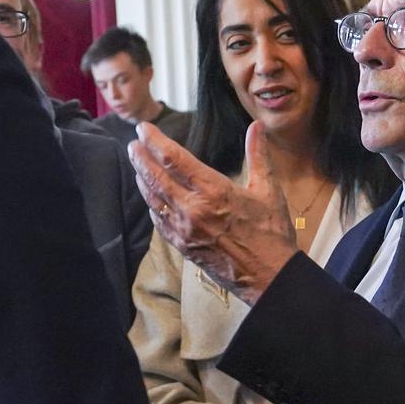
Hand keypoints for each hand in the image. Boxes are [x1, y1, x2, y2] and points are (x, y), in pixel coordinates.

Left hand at [130, 122, 296, 303]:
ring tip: (137, 165)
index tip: (144, 129)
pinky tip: (151, 197)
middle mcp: (193, 209)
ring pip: (153, 199)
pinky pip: (160, 221)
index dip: (154, 141)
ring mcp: (184, 230)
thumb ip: (258, 155)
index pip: (173, 159)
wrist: (268, 277)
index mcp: (213, 190)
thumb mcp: (269, 190)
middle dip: (140, 157)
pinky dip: (152, 205)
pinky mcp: (183, 246)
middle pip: (155, 177)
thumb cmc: (272, 233)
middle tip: (133, 144)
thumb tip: (257, 126)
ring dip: (142, 179)